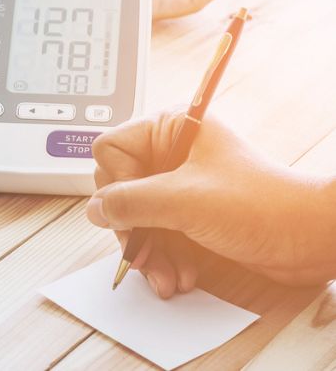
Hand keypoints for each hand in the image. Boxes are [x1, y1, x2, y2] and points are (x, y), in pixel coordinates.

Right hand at [86, 110, 335, 298]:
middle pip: (119, 189)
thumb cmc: (260, 205)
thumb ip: (129, 202)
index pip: (111, 150)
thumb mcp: (183, 200)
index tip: (134, 208)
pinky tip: (178, 275)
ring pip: (135, 218)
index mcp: (171, 129)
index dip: (116, 183)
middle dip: (132, 229)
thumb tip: (94, 210)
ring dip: (148, 252)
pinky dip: (163, 259)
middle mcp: (171, 154)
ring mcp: (180, 185)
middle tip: (143, 252)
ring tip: (166, 276)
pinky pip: (156, 235)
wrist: (309, 239)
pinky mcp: (189, 214)